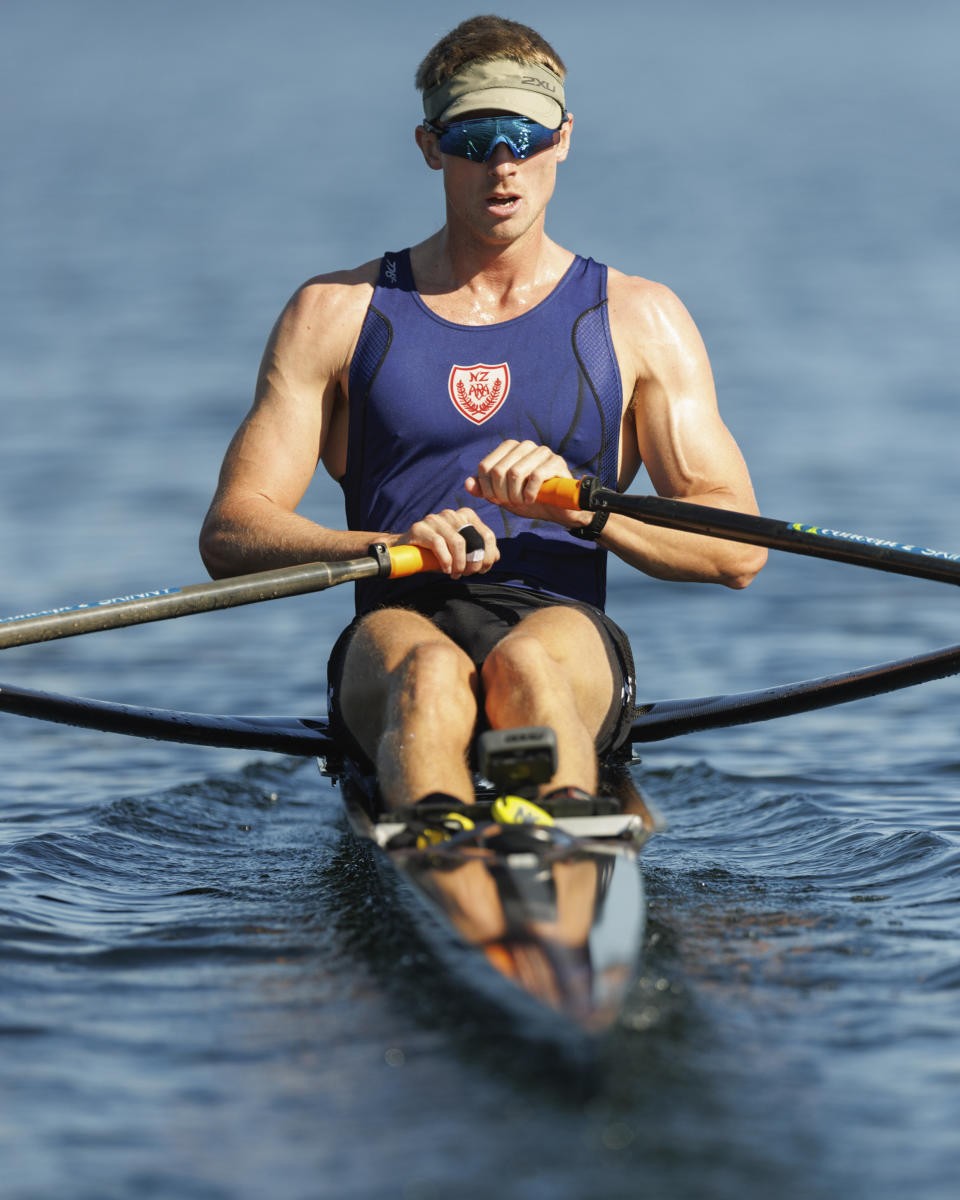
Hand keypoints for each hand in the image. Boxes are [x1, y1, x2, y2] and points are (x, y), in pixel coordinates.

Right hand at [400, 509, 499, 577]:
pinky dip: (445, 561)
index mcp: (465, 516)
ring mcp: (435, 519)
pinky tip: (446, 570)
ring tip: (456, 574)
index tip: (482, 570)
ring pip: (458, 542)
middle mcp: (451, 514)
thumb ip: (479, 551)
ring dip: (460, 564)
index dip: (488, 556)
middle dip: (475, 561)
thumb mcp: (461, 552)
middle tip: (468, 574)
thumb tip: (497, 557)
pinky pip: (439, 544)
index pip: (487, 535)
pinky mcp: (419, 528)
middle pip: (474, 539)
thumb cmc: (436, 552)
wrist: (405, 550)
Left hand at [465, 440, 590, 528]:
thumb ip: (483, 490)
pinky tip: (533, 499)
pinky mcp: (556, 461)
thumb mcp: (502, 497)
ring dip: (516, 495)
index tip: (498, 500)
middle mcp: (524, 446)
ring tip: (522, 501)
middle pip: (498, 471)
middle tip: (512, 502)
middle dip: (502, 494)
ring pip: (515, 473)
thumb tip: (467, 483)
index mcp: (509, 449)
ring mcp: (541, 451)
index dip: (487, 489)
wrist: (556, 509)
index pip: (485, 467)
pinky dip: (530, 493)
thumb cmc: (528, 500)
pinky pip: (535, 476)